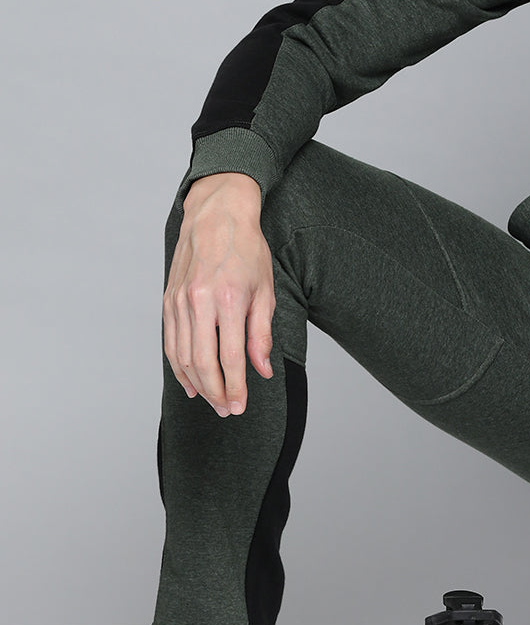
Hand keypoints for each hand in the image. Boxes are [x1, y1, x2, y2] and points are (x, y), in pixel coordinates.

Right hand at [162, 172, 274, 416]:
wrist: (216, 214)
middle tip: (228, 410)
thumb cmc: (246, 249)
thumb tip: (262, 370)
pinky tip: (190, 382)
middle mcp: (199, 302)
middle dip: (215, 393)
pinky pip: (170, 342)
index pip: (229, 358)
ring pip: (182, 357)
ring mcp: (179, 301)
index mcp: (228, 299)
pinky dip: (178, 366)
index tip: (240, 406)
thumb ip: (261, 333)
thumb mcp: (265, 289)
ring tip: (212, 401)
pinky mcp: (168, 300)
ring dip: (196, 384)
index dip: (235, 388)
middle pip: (202, 363)